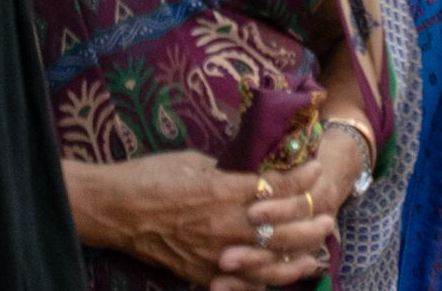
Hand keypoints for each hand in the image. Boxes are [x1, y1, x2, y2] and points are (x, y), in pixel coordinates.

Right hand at [80, 152, 331, 290]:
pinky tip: (280, 277)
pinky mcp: (200, 272)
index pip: (278, 188)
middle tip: (327, 218)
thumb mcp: (197, 162)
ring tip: (316, 252)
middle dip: (310, 223)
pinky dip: (263, 281)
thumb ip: (229, 170)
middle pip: (283, 230)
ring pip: (268, 262)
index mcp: (224, 191)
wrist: (114, 209)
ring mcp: (214, 253)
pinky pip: (240, 283)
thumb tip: (253, 168)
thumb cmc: (151, 176)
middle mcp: (225, 225)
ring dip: (296, 258)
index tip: (316, 166)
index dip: (302, 177)